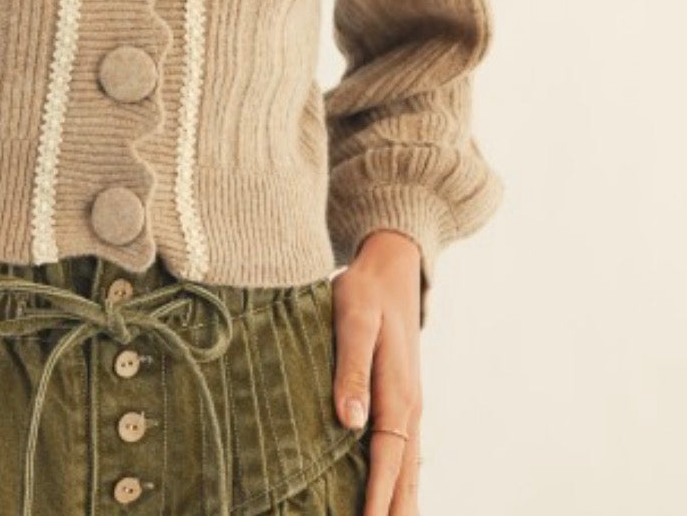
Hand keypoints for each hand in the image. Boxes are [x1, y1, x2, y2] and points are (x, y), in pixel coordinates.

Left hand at [331, 229, 423, 515]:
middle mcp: (409, 408)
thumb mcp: (353, 319)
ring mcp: (409, 406)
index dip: (376, 501)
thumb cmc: (364, 291)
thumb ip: (351, 368)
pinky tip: (393, 497)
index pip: (387, 463)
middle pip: (404, 477)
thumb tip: (350, 422)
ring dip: (401, 503)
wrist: (390, 268)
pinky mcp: (402, 399)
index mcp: (397, 395)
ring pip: (410, 469)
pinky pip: (406, 452)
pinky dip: (401, 481)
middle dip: (394, 512)